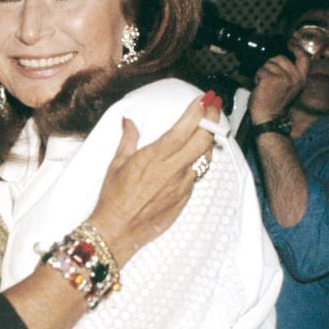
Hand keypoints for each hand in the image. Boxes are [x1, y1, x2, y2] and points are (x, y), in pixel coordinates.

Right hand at [90, 94, 217, 264]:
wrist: (119, 230)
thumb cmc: (114, 198)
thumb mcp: (117, 164)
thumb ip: (128, 140)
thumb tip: (128, 121)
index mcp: (155, 156)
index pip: (185, 127)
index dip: (198, 110)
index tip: (205, 98)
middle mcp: (172, 168)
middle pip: (204, 139)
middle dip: (213, 119)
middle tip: (214, 107)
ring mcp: (181, 184)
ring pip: (205, 157)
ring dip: (210, 140)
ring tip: (210, 128)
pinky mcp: (184, 198)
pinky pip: (197, 176)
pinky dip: (200, 162)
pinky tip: (197, 156)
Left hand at [249, 47, 307, 123]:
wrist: (268, 118)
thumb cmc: (275, 104)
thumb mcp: (289, 87)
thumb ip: (289, 73)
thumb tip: (280, 59)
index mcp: (301, 79)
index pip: (303, 58)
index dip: (297, 49)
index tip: (291, 44)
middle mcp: (295, 77)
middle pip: (280, 58)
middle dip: (271, 65)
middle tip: (269, 80)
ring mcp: (283, 78)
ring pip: (269, 63)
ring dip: (263, 72)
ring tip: (265, 85)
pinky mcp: (271, 79)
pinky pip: (261, 70)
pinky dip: (257, 77)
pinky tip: (260, 87)